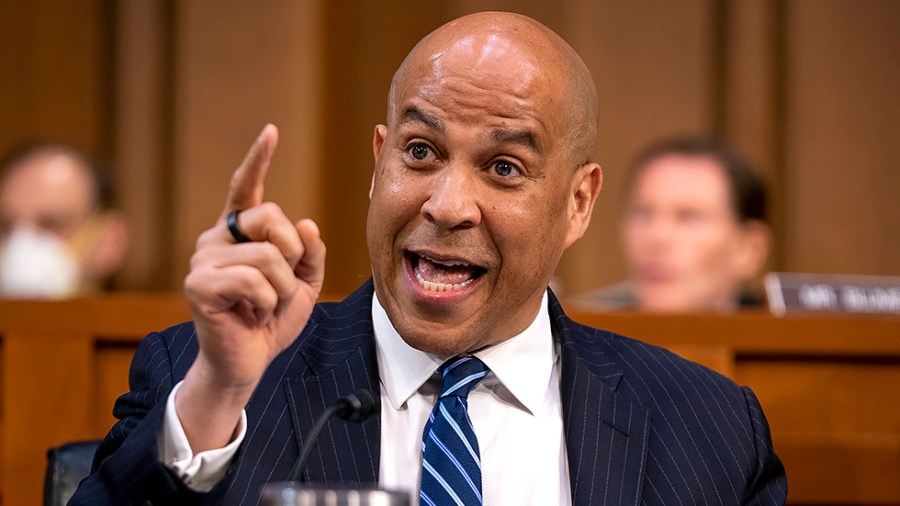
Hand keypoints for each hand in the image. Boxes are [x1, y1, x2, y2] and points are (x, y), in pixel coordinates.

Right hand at [178, 124, 325, 450]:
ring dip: (282, 288)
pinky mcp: (199, 284)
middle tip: (281, 285)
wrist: (247, 362)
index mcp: (239, 234)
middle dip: (291, 253)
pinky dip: (267, 302)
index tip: (271, 132)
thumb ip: (310, 254)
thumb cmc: (271, 320)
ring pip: (268, 256)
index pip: (245, 188)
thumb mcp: (303, 284)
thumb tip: (307, 224)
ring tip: (264, 306)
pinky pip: (254, 280)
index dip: (258, 159)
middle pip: (270, 216)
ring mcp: (203, 259)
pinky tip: (252, 313)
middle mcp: (216, 238)